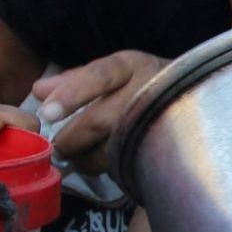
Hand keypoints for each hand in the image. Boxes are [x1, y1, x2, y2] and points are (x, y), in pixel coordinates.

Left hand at [32, 50, 169, 174]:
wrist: (192, 95)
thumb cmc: (140, 82)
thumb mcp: (112, 72)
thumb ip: (74, 80)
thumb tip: (39, 91)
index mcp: (131, 65)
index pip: (99, 76)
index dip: (72, 94)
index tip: (47, 113)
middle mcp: (148, 88)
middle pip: (102, 119)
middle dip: (73, 138)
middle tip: (57, 147)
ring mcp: (159, 119)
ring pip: (113, 147)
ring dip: (87, 157)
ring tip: (76, 158)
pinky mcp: (165, 145)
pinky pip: (128, 161)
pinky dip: (107, 165)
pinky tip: (100, 162)